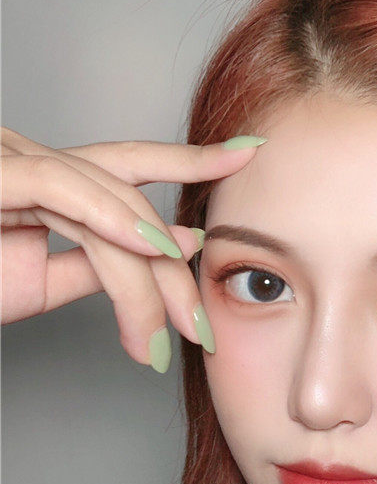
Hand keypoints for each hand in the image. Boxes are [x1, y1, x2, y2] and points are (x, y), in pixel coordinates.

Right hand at [1, 127, 261, 369]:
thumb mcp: (37, 282)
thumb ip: (93, 264)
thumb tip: (159, 252)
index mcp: (41, 179)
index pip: (126, 165)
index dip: (186, 160)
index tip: (246, 155)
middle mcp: (27, 157)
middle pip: (127, 194)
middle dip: (176, 264)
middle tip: (203, 328)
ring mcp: (8, 159)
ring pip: (105, 202)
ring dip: (151, 272)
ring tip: (176, 327)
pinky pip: (59, 185)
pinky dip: (109, 217)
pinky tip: (148, 248)